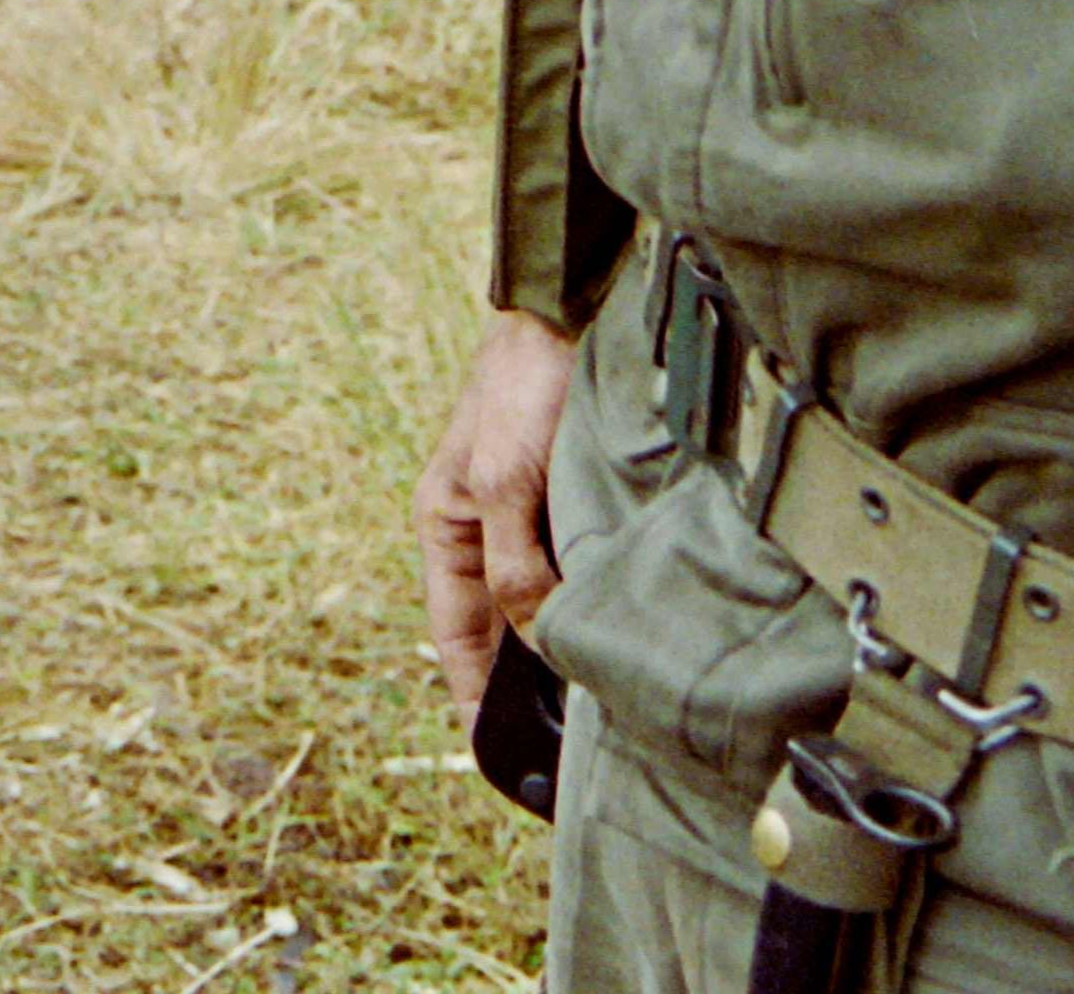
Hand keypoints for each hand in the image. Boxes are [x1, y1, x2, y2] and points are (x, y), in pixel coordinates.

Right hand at [413, 311, 574, 723]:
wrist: (568, 311)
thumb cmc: (520, 385)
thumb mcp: (506, 478)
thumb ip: (514, 563)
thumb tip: (537, 637)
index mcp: (446, 526)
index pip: (454, 636)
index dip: (471, 698)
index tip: (498, 762)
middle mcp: (485, 531)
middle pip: (500, 630)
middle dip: (524, 686)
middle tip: (565, 750)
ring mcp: (530, 519)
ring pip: (544, 606)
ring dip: (565, 648)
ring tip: (602, 706)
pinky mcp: (573, 505)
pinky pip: (579, 576)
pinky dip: (595, 608)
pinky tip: (627, 636)